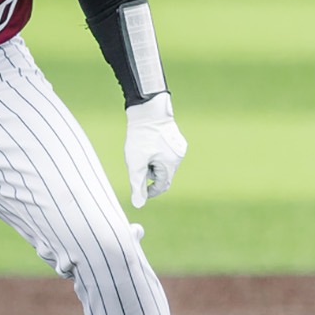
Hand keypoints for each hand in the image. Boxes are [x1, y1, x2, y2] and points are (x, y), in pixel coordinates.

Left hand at [124, 92, 185, 207]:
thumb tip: (138, 204)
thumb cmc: (141, 136)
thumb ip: (137, 185)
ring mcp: (178, 145)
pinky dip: (155, 153)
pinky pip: (165, 152)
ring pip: (163, 162)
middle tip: (137, 163)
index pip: (162, 186)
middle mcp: (179, 156)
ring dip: (152, 163)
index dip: (150, 191)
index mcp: (171, 164)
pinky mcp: (175, 137)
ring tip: (141, 151)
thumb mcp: (135, 163)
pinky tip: (147, 143)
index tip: (139, 191)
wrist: (148, 109)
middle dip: (149, 173)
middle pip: (163, 174)